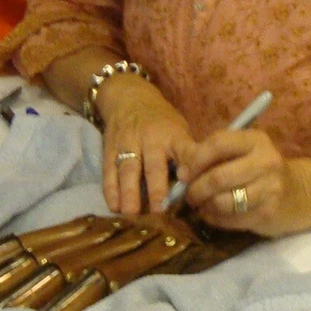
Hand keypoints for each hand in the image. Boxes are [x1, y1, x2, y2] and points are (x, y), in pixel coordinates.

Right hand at [95, 76, 194, 213]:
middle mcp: (151, 139)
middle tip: (158, 212)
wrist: (128, 97)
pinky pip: (109, 171)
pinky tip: (114, 206)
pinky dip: (110, 189)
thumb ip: (187, 155)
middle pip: (154, 165)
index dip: (189, 165)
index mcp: (174, 135)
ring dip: (130, 192)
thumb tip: (201, 186)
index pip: (185, 150)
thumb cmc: (162, 122)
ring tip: (131, 213)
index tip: (191, 183)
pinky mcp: (110, 149)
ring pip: (129, 169)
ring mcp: (128, 143)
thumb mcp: (179, 129)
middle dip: (156, 188)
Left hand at [180, 128, 310, 235]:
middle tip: (188, 195)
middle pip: (218, 177)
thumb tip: (181, 171)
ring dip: (204, 206)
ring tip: (200, 205)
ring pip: (223, 202)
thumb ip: (213, 155)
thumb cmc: (259, 170)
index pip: (218, 144)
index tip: (183, 173)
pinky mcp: (268, 212)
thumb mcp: (242, 153)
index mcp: (255, 140)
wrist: (297, 194)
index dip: (195, 159)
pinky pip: (231, 219)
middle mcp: (266, 161)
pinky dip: (215, 219)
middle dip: (196, 189)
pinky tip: (213, 214)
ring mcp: (270, 188)